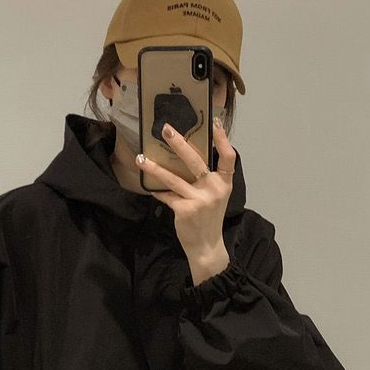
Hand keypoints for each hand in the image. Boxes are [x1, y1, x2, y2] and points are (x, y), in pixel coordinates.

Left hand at [135, 118, 235, 265]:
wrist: (206, 246)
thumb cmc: (209, 218)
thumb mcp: (216, 196)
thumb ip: (207, 179)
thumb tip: (185, 156)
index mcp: (224, 183)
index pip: (228, 158)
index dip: (223, 140)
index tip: (214, 123)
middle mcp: (213, 189)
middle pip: (195, 161)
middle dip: (179, 143)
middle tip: (166, 129)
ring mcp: (199, 199)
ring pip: (173, 178)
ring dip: (154, 167)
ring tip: (141, 158)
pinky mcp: (184, 209)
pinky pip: (166, 195)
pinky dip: (157, 191)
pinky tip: (149, 187)